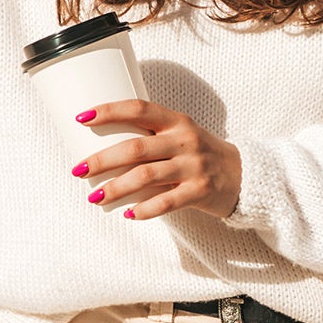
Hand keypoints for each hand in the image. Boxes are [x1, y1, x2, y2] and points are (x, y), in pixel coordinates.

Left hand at [73, 100, 242, 219]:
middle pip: (136, 148)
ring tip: (94, 197)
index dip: (109, 111)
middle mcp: (185, 140)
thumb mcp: (181, 135)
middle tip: (78, 169)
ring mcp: (194, 166)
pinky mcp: (200, 191)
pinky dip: (144, 209)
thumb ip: (151, 136)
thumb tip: (102, 146)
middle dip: (102, 159)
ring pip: (146, 177)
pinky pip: (166, 202)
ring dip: (116, 188)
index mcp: (177, 121)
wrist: (244, 175)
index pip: (139, 109)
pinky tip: (128, 213)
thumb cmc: (200, 154)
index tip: (81, 118)